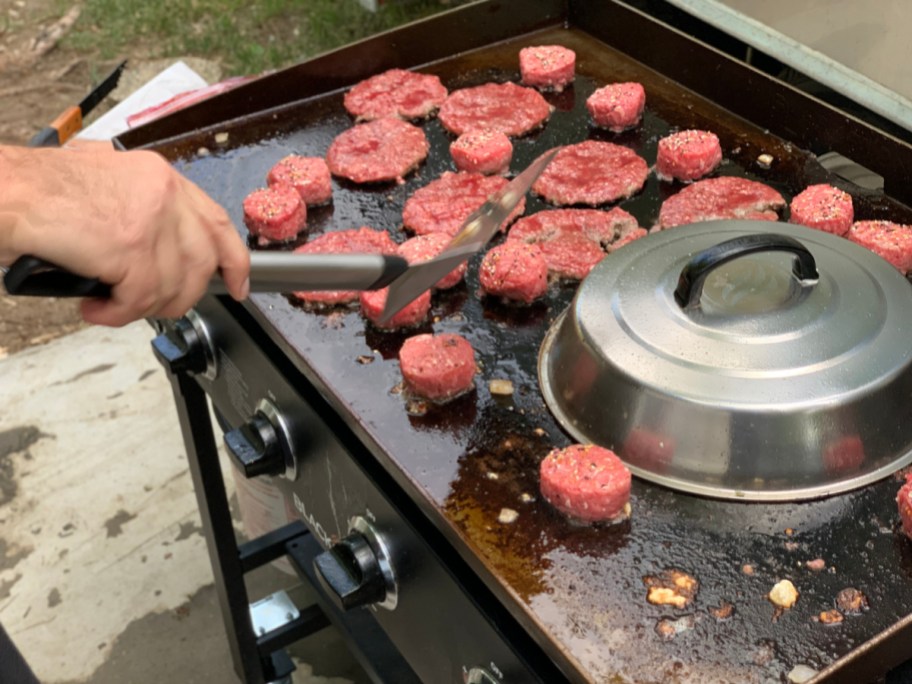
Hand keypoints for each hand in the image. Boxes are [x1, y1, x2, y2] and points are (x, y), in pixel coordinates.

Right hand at [0, 141, 249, 326]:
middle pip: (203, 261)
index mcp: (160, 177)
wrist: (1, 192)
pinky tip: (94, 307)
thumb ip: (141, 209)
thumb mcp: (105, 184)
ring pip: (174, 286)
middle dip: (182, 294)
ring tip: (110, 304)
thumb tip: (162, 249)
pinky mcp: (130, 247)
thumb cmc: (38, 194)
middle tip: (154, 304)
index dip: (232, 259)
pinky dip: (116, 314)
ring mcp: (150, 219)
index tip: (237, 283)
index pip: (216, 222)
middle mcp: (163, 193)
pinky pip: (140, 299)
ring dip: (141, 306)